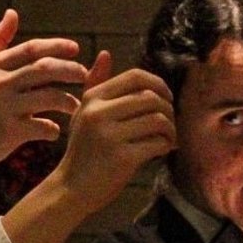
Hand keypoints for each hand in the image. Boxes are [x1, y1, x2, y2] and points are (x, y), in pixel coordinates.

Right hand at [0, 9, 87, 187]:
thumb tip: (13, 12)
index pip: (32, 49)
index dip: (57, 46)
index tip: (76, 48)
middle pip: (44, 68)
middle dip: (69, 69)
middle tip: (84, 74)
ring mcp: (5, 108)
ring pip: (49, 97)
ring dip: (68, 101)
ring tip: (75, 105)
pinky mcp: (10, 132)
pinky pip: (43, 127)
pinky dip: (53, 129)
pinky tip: (55, 131)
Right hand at [49, 52, 175, 213]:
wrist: (71, 188)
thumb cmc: (83, 150)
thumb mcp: (83, 113)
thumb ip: (96, 84)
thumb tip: (106, 53)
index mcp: (93, 98)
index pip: (135, 76)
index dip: (158, 84)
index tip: (167, 98)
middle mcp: (99, 113)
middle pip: (151, 97)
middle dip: (169, 110)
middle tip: (170, 124)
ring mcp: (110, 135)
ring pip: (157, 119)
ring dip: (170, 129)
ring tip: (169, 138)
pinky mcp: (122, 157)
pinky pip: (157, 142)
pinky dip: (166, 146)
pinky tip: (163, 150)